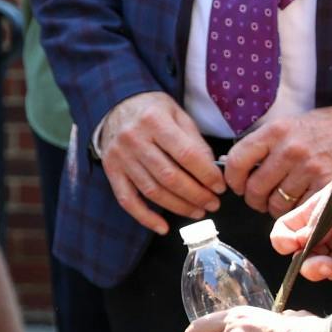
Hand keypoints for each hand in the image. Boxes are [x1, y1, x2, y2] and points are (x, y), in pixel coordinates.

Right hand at [97, 91, 226, 233]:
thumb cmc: (152, 110)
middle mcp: (133, 138)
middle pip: (170, 177)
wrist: (115, 104)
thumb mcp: (177, 114)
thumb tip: (213, 172)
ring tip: (198, 212)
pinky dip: (145, 217)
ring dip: (179, 207)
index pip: (187, 155)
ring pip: (152, 191)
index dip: (207, 175)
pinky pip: (126, 199)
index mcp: (154, 120)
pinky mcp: (110, 169)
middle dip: (197, 195)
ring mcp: (120, 156)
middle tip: (213, 204)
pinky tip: (163, 227)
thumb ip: (194, 141)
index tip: (220, 186)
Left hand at [225, 106, 331, 218]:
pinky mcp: (330, 185)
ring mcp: (311, 168)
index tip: (235, 185)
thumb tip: (230, 167)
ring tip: (276, 202)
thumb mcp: (283, 126)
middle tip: (256, 199)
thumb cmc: (313, 130)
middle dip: (252, 198)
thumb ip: (259, 146)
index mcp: (274, 131)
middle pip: (255, 187)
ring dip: (272, 208)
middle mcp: (291, 149)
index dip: (232, 178)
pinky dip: (295, 212)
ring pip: (277, 203)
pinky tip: (296, 205)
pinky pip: (301, 209)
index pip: (238, 160)